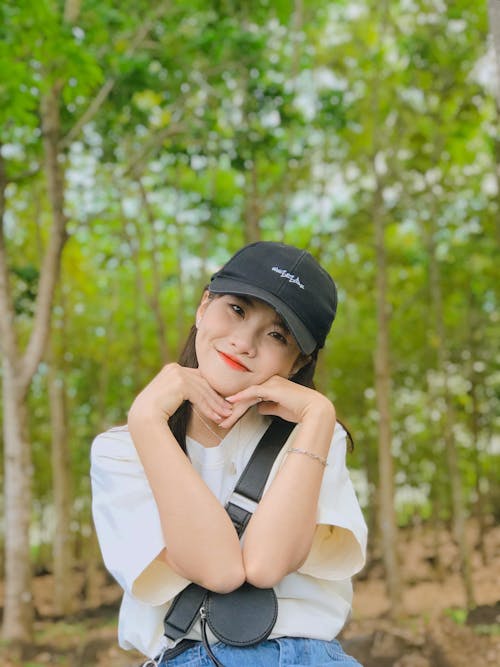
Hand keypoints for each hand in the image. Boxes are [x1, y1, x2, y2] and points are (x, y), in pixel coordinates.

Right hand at [128, 363, 232, 425]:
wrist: (144, 416)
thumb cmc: (156, 411)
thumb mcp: (171, 397)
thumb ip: (184, 392)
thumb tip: (200, 397)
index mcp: (173, 369)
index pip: (198, 379)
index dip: (211, 391)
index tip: (221, 403)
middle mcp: (176, 368)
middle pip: (203, 384)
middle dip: (217, 399)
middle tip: (228, 410)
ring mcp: (178, 374)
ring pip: (203, 391)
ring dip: (216, 405)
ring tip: (226, 415)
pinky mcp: (181, 383)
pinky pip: (200, 397)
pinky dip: (209, 408)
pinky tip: (216, 417)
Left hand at [218, 375, 334, 429]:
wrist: (315, 410)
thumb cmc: (300, 410)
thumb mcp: (280, 409)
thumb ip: (269, 406)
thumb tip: (259, 408)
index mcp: (273, 385)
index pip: (252, 395)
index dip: (239, 406)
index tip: (229, 416)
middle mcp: (271, 381)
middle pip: (247, 395)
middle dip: (233, 409)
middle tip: (222, 421)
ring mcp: (272, 383)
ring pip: (248, 394)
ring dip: (235, 407)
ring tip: (223, 418)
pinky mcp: (272, 387)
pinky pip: (253, 392)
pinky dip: (241, 397)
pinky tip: (231, 402)